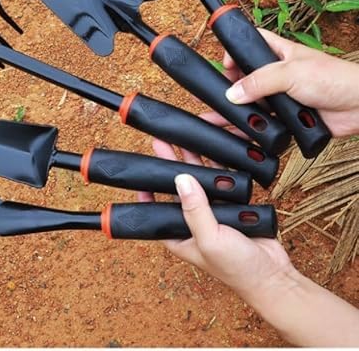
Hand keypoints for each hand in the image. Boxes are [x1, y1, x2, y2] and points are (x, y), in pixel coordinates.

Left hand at [138, 139, 293, 296]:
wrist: (274, 275)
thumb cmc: (237, 268)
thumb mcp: (210, 239)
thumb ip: (195, 210)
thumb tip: (181, 179)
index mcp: (179, 236)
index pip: (156, 211)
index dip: (147, 192)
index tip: (141, 173)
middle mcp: (193, 223)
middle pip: (177, 190)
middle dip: (169, 166)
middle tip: (161, 144)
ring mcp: (213, 214)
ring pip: (200, 182)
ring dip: (193, 162)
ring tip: (182, 139)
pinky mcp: (232, 208)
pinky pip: (221, 183)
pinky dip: (217, 167)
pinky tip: (211, 150)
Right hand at [222, 29, 358, 136]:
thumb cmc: (335, 79)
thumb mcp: (290, 73)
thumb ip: (259, 81)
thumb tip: (232, 93)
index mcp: (280, 53)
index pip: (251, 44)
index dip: (236, 52)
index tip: (225, 66)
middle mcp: (279, 74)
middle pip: (247, 77)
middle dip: (233, 86)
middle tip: (220, 95)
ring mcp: (283, 96)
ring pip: (255, 103)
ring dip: (240, 110)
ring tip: (218, 118)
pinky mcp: (289, 117)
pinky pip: (266, 123)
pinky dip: (254, 128)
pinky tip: (240, 132)